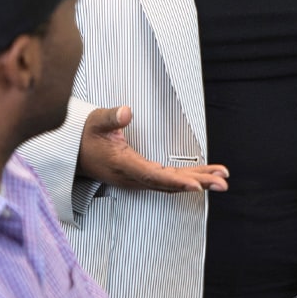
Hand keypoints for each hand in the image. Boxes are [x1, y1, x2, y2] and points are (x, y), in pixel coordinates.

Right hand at [77, 105, 228, 192]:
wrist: (74, 151)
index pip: (153, 176)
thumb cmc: (86, 136)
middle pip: (169, 183)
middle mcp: (133, 176)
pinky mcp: (143, 176)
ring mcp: (139, 178)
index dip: (175, 182)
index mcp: (122, 165)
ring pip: (172, 183)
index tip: (196, 185)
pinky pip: (168, 180)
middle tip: (222, 181)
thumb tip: (126, 112)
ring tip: (221, 179)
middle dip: (198, 183)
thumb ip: (110, 117)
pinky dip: (188, 179)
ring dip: (198, 182)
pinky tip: (204, 178)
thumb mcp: (95, 121)